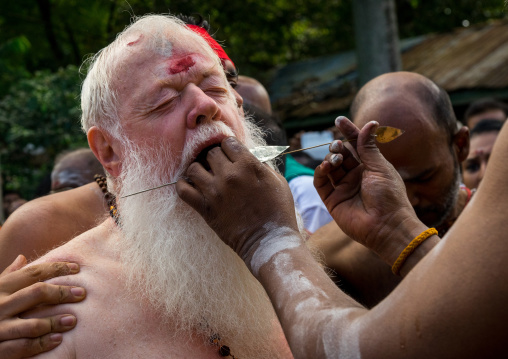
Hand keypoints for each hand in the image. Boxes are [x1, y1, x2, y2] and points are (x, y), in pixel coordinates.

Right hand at [0, 255, 85, 357]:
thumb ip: (7, 276)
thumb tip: (22, 257)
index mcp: (0, 288)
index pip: (33, 273)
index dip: (56, 268)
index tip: (76, 268)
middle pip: (36, 293)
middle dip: (62, 292)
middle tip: (82, 294)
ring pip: (32, 324)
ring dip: (55, 322)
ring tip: (73, 320)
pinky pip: (23, 347)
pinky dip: (42, 343)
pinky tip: (58, 339)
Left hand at [176, 137, 300, 263]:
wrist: (269, 241)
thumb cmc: (278, 211)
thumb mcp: (277, 181)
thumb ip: (260, 165)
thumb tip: (246, 157)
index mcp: (248, 165)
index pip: (228, 142)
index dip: (229, 148)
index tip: (231, 155)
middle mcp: (229, 175)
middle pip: (210, 153)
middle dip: (215, 158)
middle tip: (219, 167)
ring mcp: (215, 191)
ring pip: (194, 168)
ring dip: (199, 170)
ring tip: (205, 176)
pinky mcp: (205, 208)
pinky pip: (183, 190)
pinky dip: (183, 185)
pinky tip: (191, 186)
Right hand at [314, 117, 425, 263]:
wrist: (386, 226)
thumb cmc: (389, 197)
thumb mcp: (380, 167)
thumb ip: (369, 147)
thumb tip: (370, 122)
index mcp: (370, 167)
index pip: (356, 145)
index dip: (348, 132)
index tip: (339, 120)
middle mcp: (355, 176)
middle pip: (341, 155)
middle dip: (337, 147)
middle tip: (338, 146)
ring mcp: (343, 188)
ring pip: (329, 167)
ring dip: (330, 159)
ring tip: (335, 160)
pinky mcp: (332, 200)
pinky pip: (320, 183)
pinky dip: (319, 172)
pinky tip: (325, 168)